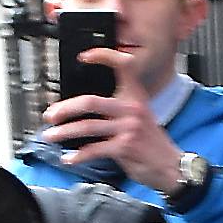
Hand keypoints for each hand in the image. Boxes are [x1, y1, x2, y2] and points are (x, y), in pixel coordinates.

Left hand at [42, 43, 184, 193]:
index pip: (123, 67)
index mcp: (136, 96)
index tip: (84, 56)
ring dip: (64, 132)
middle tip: (51, 114)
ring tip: (51, 135)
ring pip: (87, 127)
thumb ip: (116, 110)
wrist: (171, 166)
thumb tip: (85, 110)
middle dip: (65, 109)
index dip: (104, 56)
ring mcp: (128, 128)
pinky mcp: (125, 147)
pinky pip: (94, 149)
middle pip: (91, 102)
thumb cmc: (152, 143)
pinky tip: (69, 157)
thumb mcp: (140, 118)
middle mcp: (132, 108)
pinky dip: (78, 155)